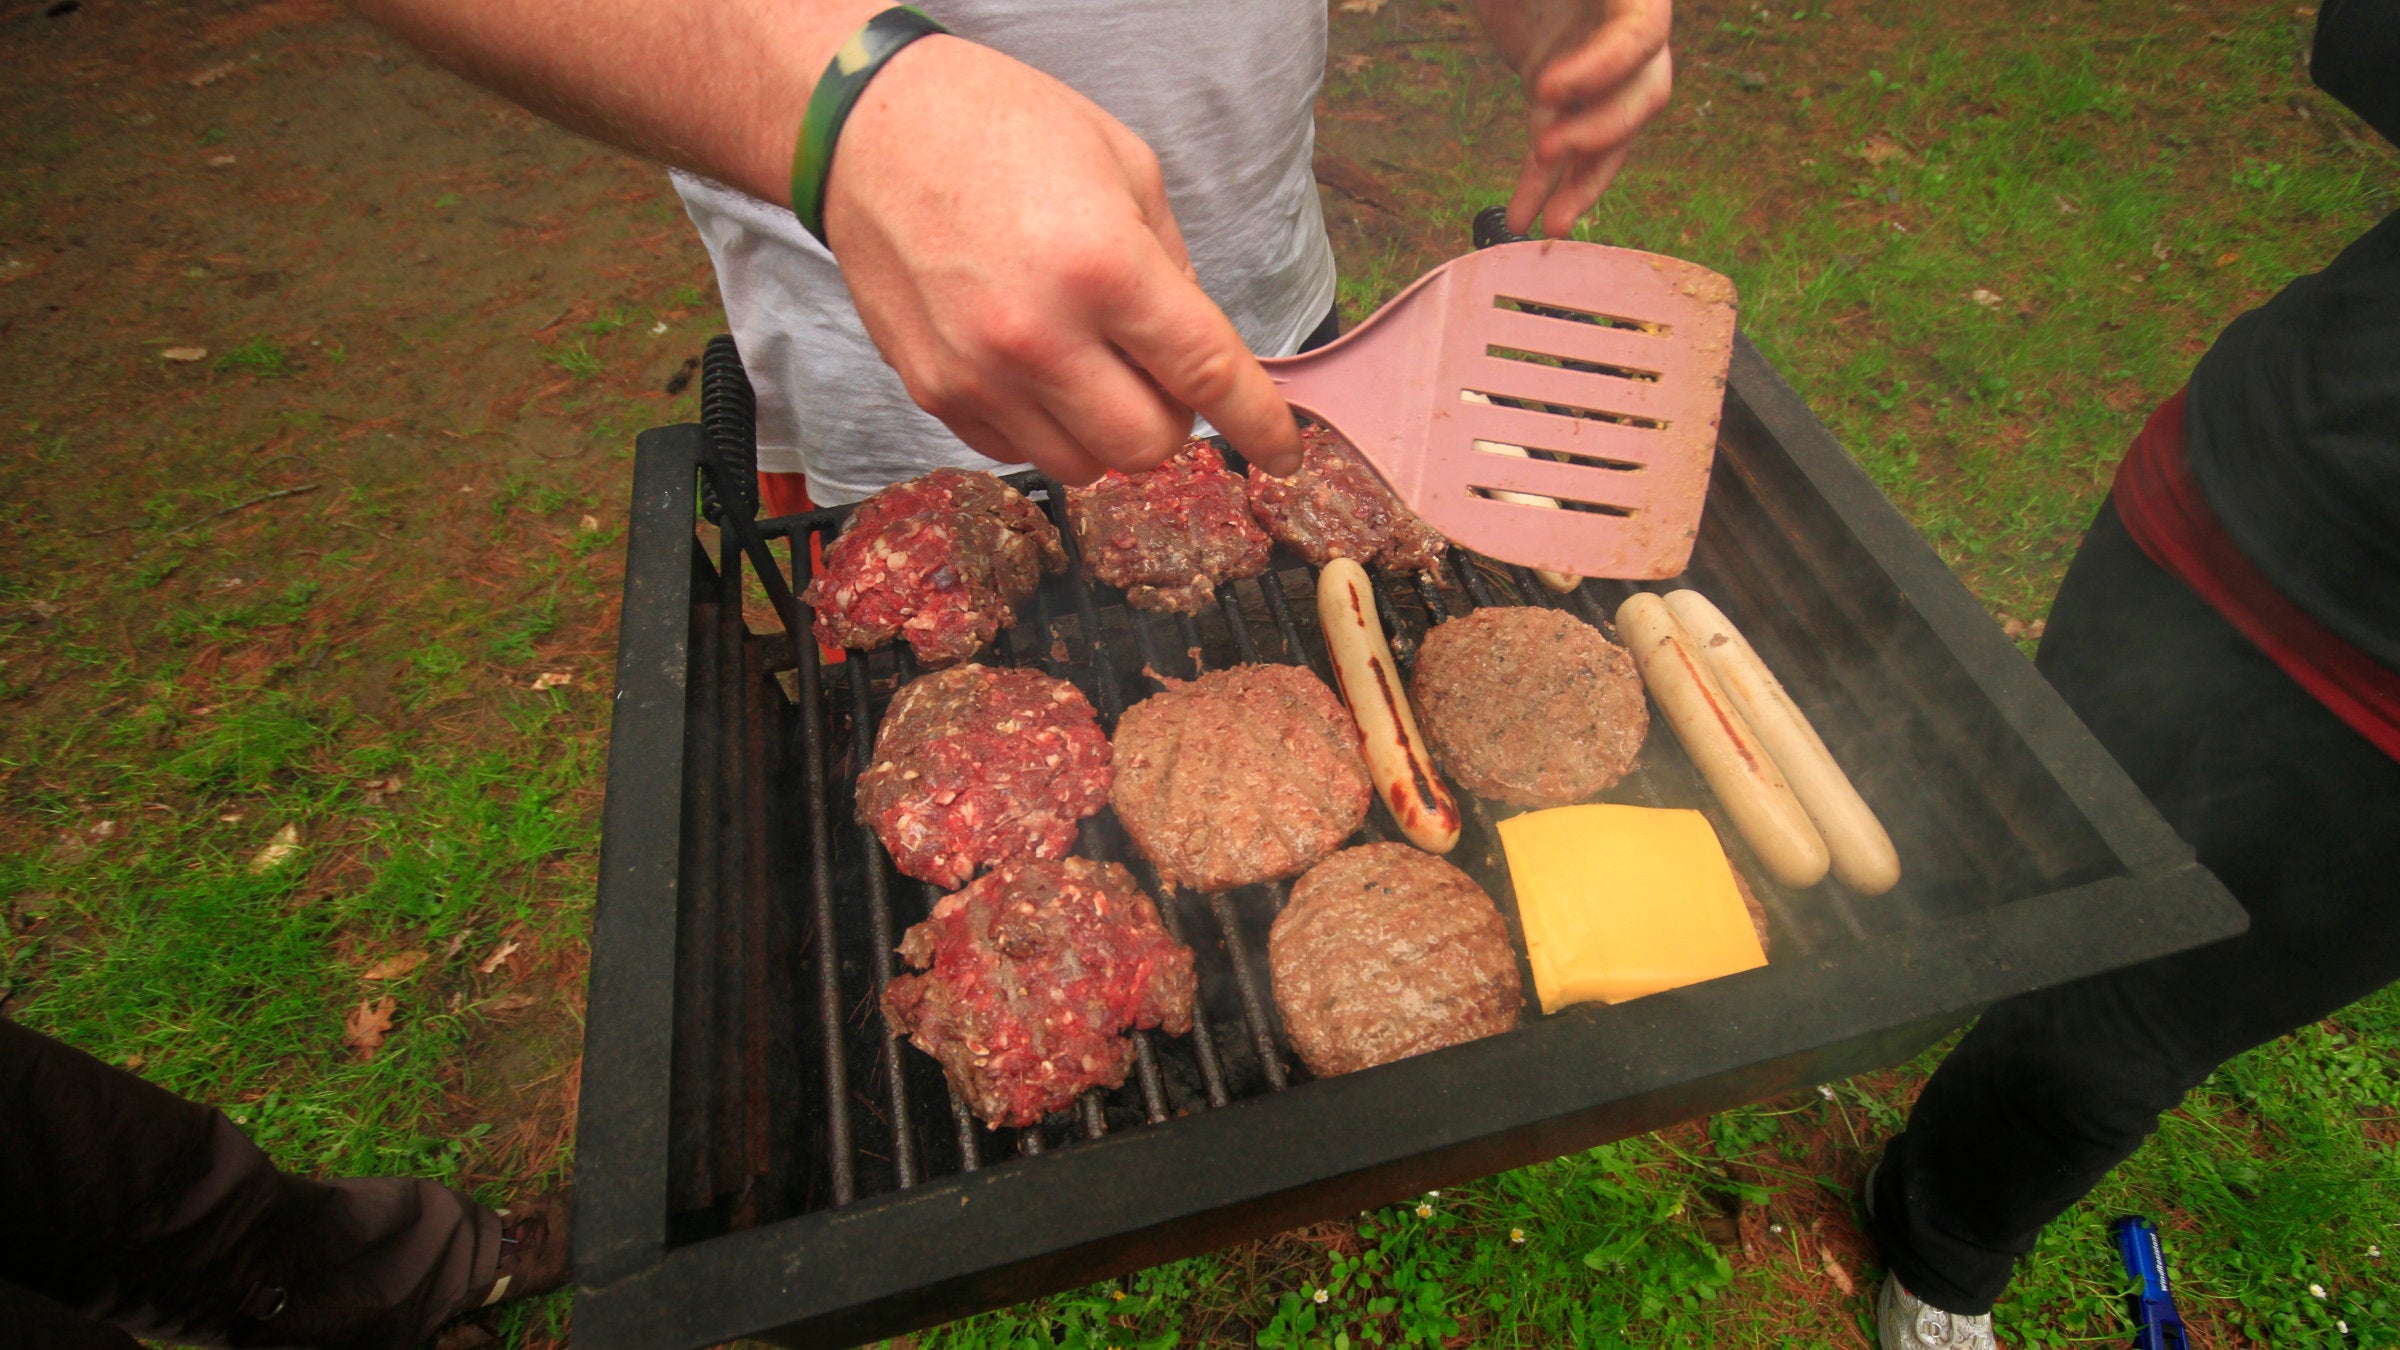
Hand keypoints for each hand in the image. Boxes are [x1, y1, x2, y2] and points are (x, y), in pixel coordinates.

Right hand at [822, 37, 1302, 482]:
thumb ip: (1173, 268)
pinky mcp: (934, 391)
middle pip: (1147, 446)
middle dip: (1172, 419)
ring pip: (1083, 466)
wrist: (868, 127)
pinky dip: (1044, 426)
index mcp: (1104, 266)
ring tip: (1090, 365)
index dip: (1260, 426)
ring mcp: (980, 373)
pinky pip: (1017, 450)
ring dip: (1106, 430)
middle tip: (1158, 372)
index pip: (1208, 376)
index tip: (1285, 453)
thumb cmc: (1001, 128)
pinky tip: (1033, 365)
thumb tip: (1198, 352)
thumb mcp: (1125, 167)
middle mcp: (1040, 335)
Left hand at [1477, 0, 1673, 237]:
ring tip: (1547, 226)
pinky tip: (1521, 218)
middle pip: (1641, 93)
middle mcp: (1624, 33)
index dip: (1605, 67)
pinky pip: (1561, 150)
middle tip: (1545, 148)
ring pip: (1607, 136)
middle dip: (1598, 130)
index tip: (1546, 87)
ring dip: (1579, 184)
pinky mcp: (1558, 96)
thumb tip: (1547, 80)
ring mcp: (1595, 69)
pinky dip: (1541, 185)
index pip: (1642, 33)